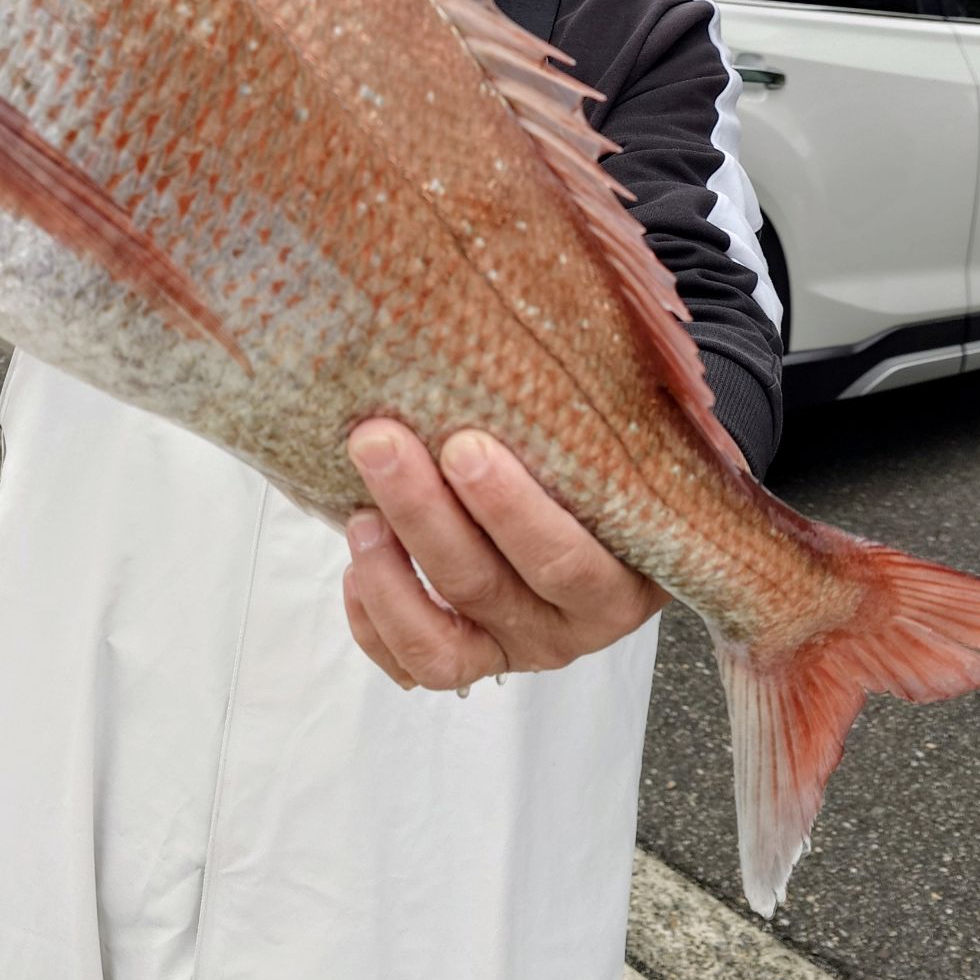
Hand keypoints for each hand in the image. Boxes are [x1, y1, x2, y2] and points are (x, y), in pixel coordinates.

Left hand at [341, 420, 666, 691]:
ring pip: (441, 641)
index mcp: (624, 580)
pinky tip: (355, 565)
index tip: (463, 444)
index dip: (510, 509)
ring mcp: (514, 650)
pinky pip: (411, 665)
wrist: (610, 518)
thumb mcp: (624, 448)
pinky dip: (373, 623)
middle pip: (486, 585)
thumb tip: (558, 314)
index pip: (566, 560)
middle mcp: (570, 627)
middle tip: (380, 441)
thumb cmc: (607, 469)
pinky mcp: (468, 663)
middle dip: (424, 512)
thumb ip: (603, 414)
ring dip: (390, 573)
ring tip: (359, 511)